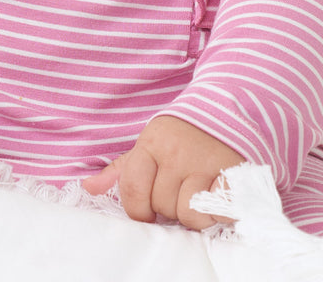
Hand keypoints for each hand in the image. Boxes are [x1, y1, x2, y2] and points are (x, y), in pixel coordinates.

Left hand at [82, 115, 242, 229]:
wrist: (228, 107)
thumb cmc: (182, 135)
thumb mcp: (149, 144)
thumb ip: (121, 170)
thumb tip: (89, 188)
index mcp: (151, 143)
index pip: (132, 191)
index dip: (139, 209)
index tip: (150, 209)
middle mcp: (176, 152)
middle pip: (162, 206)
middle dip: (169, 206)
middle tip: (181, 189)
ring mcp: (205, 163)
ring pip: (188, 214)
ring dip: (193, 213)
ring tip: (198, 193)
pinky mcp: (234, 175)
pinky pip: (218, 211)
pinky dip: (218, 211)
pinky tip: (217, 196)